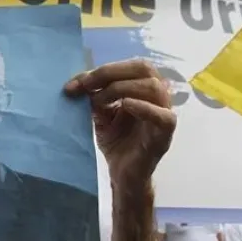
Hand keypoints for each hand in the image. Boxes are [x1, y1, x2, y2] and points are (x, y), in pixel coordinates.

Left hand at [64, 60, 175, 188]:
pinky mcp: (165, 134)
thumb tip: (76, 83)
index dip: (104, 69)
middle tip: (86, 85)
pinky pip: (163, 116)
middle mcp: (158, 97)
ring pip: (153, 87)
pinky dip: (143, 107)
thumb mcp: (100, 114)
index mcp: (144, 88)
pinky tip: (125, 105)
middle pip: (144, 68)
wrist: (122, 174)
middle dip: (111, 73)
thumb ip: (93, 96)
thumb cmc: (116, 141)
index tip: (77, 82)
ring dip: (122, 88)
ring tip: (100, 100)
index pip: (130, 66)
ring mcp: (164, 114)